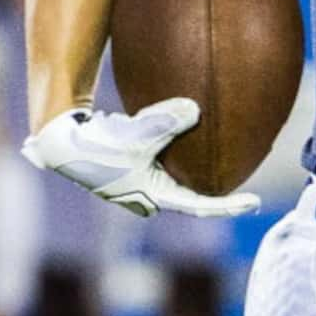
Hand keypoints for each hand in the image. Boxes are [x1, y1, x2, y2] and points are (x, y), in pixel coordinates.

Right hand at [22, 98, 258, 218]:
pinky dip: (180, 148)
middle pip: (193, 193)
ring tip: (224, 153)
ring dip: (198, 167)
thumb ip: (164, 122)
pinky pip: (166, 158)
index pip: (200, 205)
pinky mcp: (135, 163)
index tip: (256, 202)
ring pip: (179, 174)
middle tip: (248, 185)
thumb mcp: (133, 134)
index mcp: (154, 195)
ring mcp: (141, 181)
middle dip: (217, 189)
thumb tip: (195, 110)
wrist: (59, 139)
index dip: (229, 205)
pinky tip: (191, 128)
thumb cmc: (94, 144)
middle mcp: (150, 193)